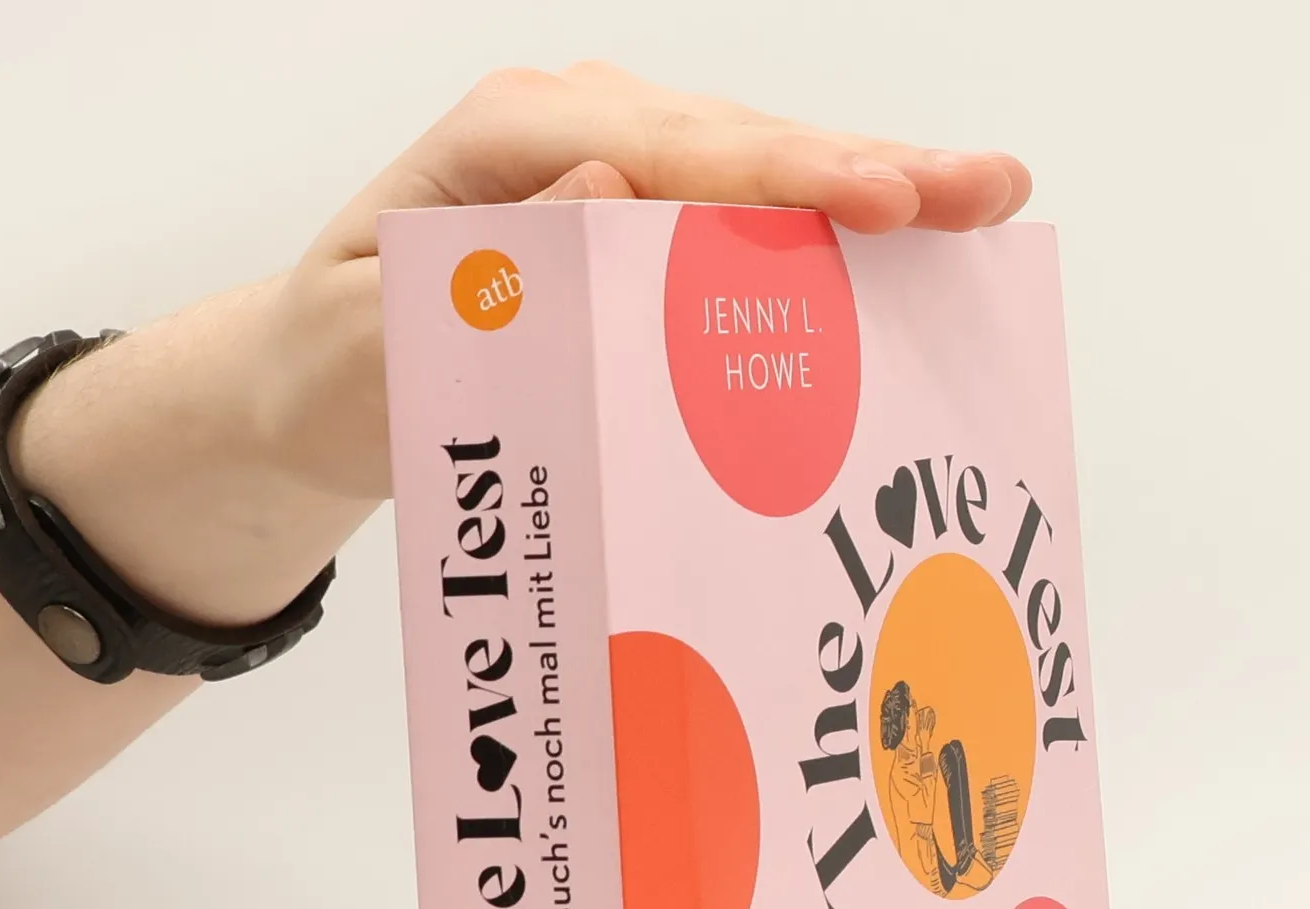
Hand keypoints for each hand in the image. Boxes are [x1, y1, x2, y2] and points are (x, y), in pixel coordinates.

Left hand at [253, 63, 1031, 499]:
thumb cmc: (343, 362)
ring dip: (876, 190)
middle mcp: (575, 129)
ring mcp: (617, 161)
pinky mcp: (642, 210)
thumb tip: (609, 183)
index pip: (675, 151)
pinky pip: (746, 211)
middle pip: (743, 145)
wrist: (320, 377)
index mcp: (508, 141)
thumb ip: (483, 272)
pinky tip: (915, 237)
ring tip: (987, 207)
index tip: (885, 201)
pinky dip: (830, 229)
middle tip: (989, 193)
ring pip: (761, 169)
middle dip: (871, 170)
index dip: (790, 176)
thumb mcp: (378, 332)